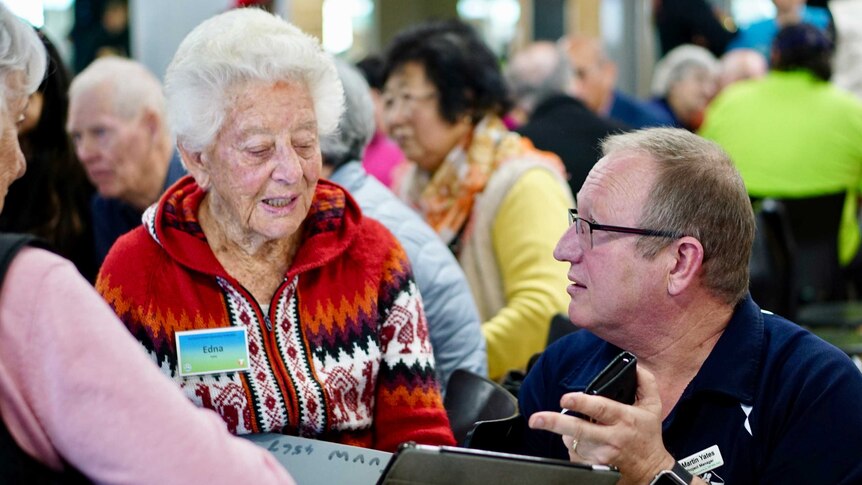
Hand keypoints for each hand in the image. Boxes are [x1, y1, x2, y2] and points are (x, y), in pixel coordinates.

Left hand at [528, 366, 674, 484]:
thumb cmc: (648, 436)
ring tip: (576, 427)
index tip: (566, 398)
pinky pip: (573, 454)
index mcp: (624, 419)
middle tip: (536, 419)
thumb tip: (636, 365)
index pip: (601, 408)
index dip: (582, 402)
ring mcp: (601, 455)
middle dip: (555, 423)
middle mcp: (612, 438)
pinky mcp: (594, 468)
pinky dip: (572, 446)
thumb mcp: (653, 408)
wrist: (651, 472)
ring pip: (572, 440)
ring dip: (566, 431)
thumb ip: (646, 383)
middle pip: (579, 429)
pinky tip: (583, 443)